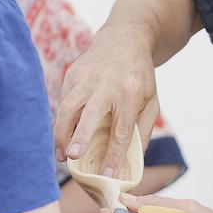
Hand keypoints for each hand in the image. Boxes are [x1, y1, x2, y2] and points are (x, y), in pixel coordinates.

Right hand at [53, 24, 159, 173]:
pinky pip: (63, 100)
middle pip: (91, 114)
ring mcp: (87, 77)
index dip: (114, 153)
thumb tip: (131, 162)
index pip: (122, 129)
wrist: (125, 39)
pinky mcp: (73, 73)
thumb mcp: (152, 100)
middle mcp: (108, 84)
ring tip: (61, 155)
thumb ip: (144, 130)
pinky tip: (62, 137)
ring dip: (61, 133)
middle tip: (72, 157)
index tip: (106, 174)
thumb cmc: (140, 76)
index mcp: (131, 93)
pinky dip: (60, 121)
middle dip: (80, 136)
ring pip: (68, 107)